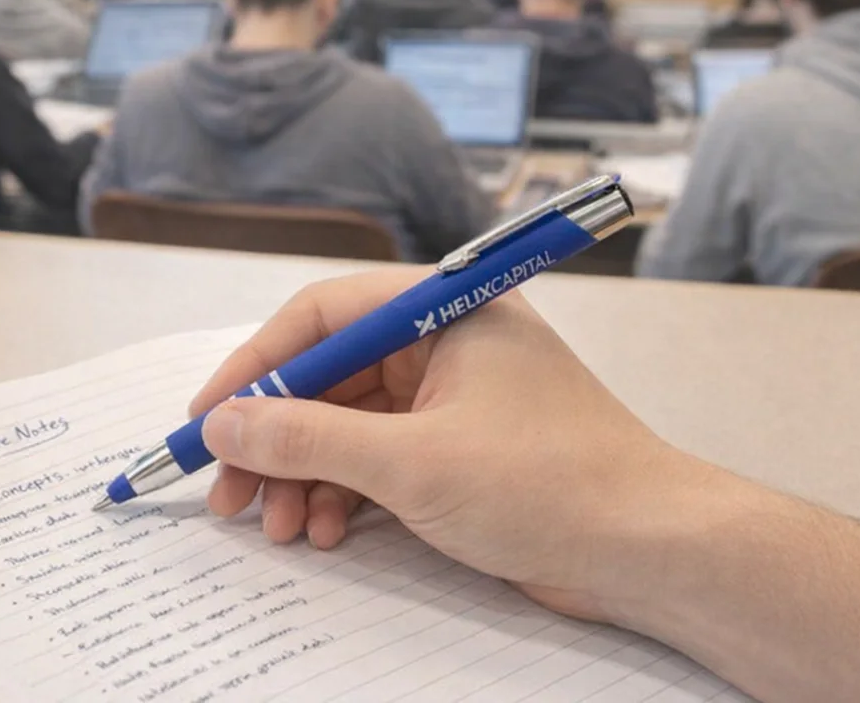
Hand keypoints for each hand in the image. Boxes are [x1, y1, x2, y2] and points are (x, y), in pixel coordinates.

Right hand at [190, 270, 698, 622]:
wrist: (652, 551)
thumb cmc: (553, 485)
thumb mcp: (411, 463)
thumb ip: (307, 439)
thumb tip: (225, 422)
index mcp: (442, 308)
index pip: (322, 317)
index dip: (255, 366)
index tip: (207, 418)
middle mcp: (443, 342)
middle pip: (327, 376)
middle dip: (274, 438)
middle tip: (228, 492)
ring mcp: (452, 397)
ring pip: (347, 424)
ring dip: (303, 476)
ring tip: (278, 528)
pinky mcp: (459, 448)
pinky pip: (377, 458)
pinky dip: (343, 494)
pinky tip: (325, 532)